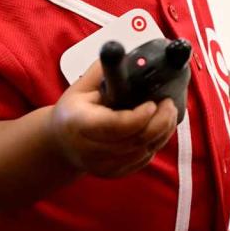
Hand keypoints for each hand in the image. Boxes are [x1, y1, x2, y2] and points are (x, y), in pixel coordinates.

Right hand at [49, 61, 178, 177]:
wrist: (60, 143)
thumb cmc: (74, 109)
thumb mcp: (82, 86)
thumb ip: (105, 72)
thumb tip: (133, 57)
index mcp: (79, 124)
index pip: (116, 126)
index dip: (140, 116)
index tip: (152, 102)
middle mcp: (89, 150)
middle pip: (135, 141)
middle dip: (160, 121)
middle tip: (169, 103)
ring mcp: (101, 166)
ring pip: (143, 152)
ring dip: (162, 132)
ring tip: (168, 112)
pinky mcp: (113, 173)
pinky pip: (142, 160)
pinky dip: (155, 143)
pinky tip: (158, 128)